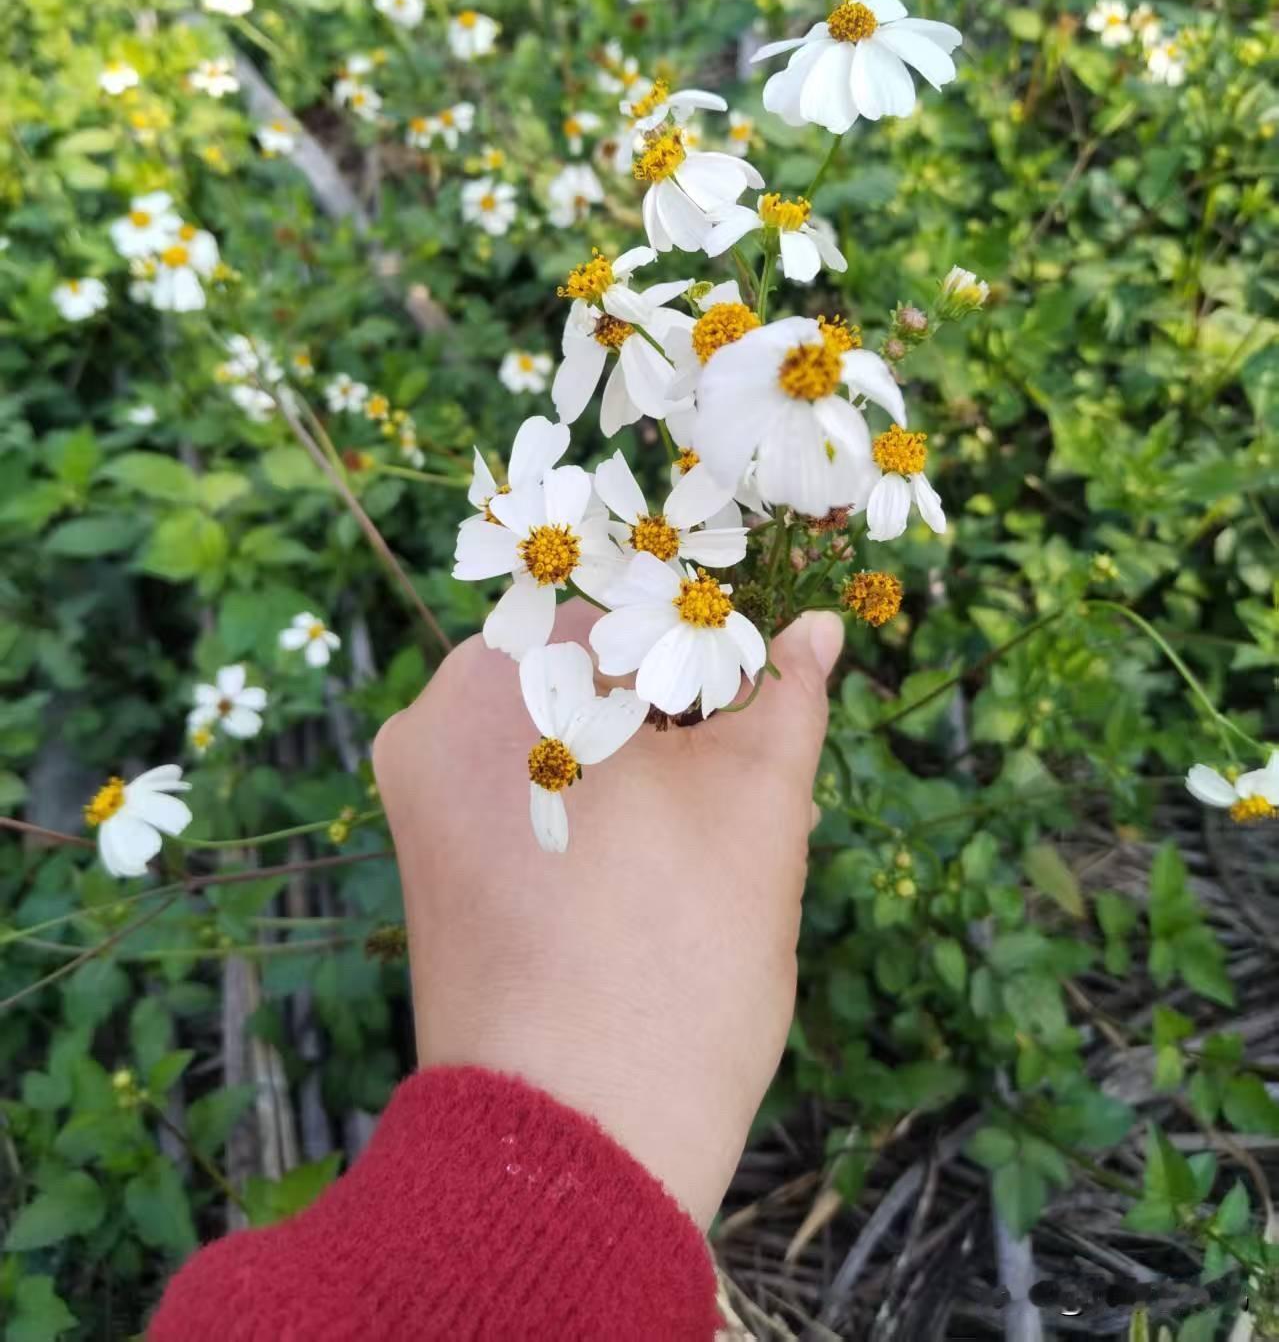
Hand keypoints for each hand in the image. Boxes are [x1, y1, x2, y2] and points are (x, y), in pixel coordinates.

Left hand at [373, 599, 843, 1227]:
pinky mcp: (429, 862)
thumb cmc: (676, 958)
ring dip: (643, 760)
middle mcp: (434, 718)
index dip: (713, 636)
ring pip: (559, 734)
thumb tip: (818, 626)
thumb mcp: (757, 803)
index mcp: (502, 673)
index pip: (627, 609)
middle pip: (587, 672)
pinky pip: (522, 793)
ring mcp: (421, 795)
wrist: (576, 1145)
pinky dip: (592, 805)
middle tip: (756, 752)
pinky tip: (668, 857)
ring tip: (725, 817)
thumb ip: (785, 694)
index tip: (765, 672)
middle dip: (678, 709)